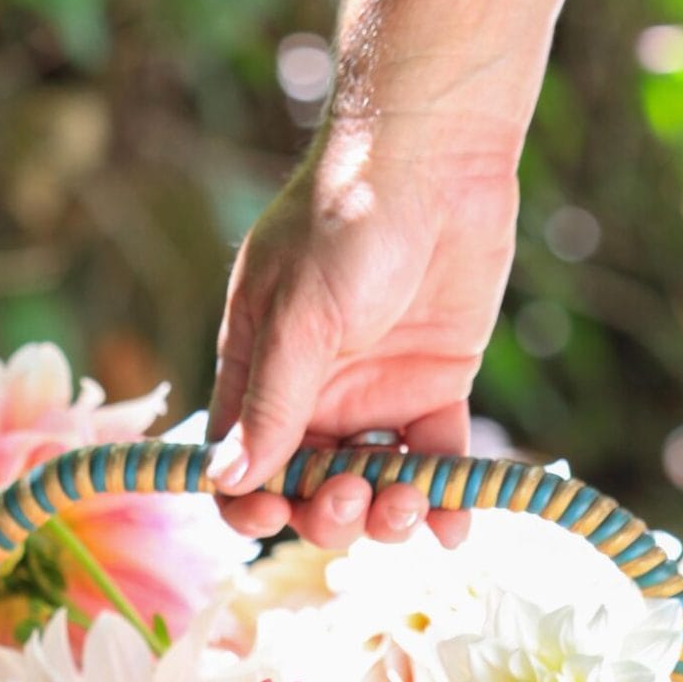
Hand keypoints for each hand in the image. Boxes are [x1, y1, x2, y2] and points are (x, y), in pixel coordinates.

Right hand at [205, 110, 521, 551]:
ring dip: (387, 514)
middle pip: (308, 490)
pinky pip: (435, 463)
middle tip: (354, 493)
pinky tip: (454, 524)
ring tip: (408, 500)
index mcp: (259, 373)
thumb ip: (271, 405)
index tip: (275, 515)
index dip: (252, 504)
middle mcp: (313, 394)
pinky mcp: (433, 388)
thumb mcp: (300, 318)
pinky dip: (445, 501)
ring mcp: (374, 394)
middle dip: (328, 512)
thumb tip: (228, 482)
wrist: (437, 157)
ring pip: (373, 488)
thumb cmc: (348, 222)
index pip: (240, 464)